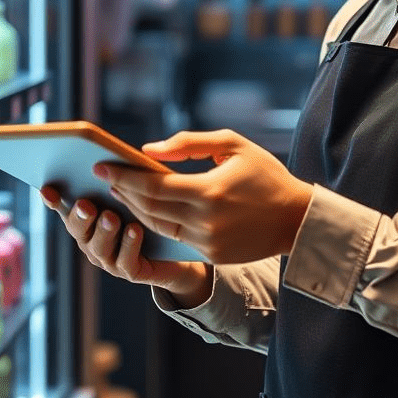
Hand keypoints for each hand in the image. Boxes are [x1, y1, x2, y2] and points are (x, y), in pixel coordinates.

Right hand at [40, 183, 212, 306]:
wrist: (176, 252)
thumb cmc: (149, 215)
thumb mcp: (132, 196)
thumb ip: (118, 181)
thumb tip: (108, 160)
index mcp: (89, 220)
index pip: (65, 208)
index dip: (54, 201)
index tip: (47, 188)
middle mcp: (93, 241)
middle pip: (78, 230)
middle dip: (80, 216)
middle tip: (85, 204)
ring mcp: (109, 259)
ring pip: (99, 247)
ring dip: (104, 231)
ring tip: (111, 217)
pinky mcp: (131, 272)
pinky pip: (126, 261)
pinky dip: (129, 245)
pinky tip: (135, 229)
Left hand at [94, 129, 314, 264]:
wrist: (297, 218)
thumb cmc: (265, 175)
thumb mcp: (233, 145)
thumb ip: (189, 143)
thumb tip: (148, 151)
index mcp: (209, 191)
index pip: (153, 186)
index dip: (123, 176)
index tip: (101, 166)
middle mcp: (205, 220)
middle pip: (148, 208)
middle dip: (123, 192)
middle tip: (106, 177)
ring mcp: (207, 242)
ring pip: (157, 226)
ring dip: (135, 209)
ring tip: (121, 192)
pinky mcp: (211, 255)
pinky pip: (174, 238)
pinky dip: (155, 223)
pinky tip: (146, 209)